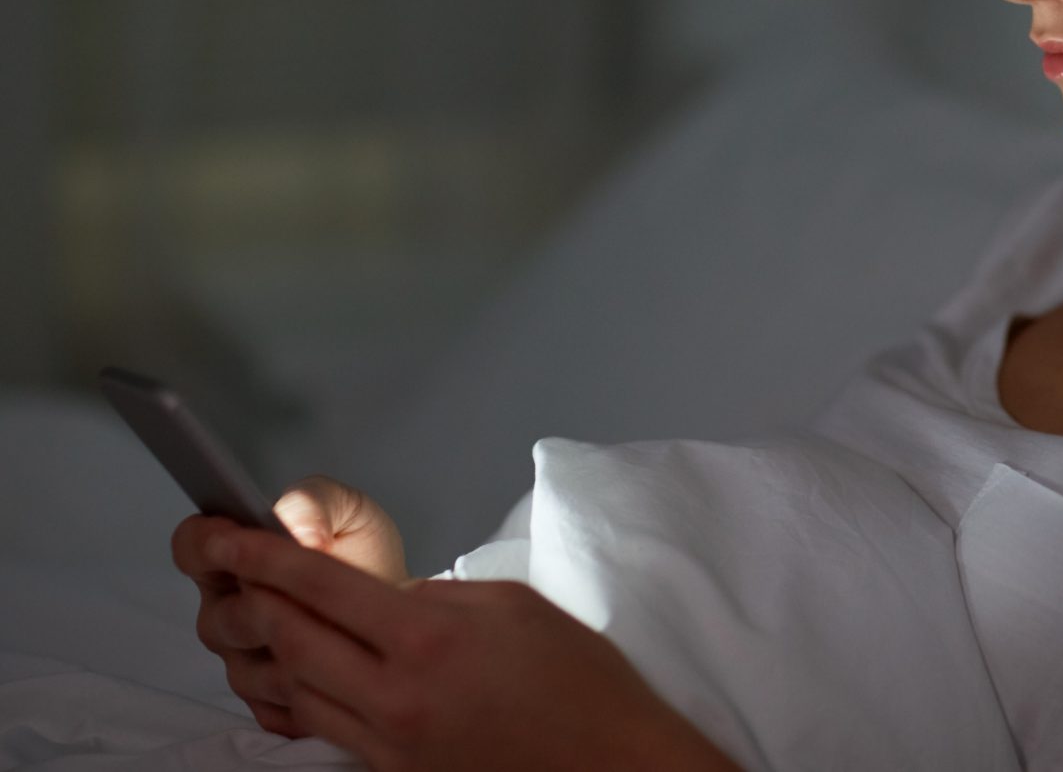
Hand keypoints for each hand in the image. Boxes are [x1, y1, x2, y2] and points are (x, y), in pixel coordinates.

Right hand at [172, 475, 410, 737]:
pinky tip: (340, 669)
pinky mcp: (268, 705)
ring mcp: (243, 662)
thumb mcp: (348, 510)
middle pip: (217, 618)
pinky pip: (271, 706)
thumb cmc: (365, 555)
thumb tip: (297, 531)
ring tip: (338, 631)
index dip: (206, 544)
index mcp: (233, 558)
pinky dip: (307, 690)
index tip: (236, 539)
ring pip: (244, 668)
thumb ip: (313, 503)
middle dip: (264, 605)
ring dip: (291, 650)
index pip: (190, 548)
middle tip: (309, 592)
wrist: (402, 608)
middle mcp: (226, 612)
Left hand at [190, 522, 739, 770]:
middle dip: (251, 597)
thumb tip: (388, 597)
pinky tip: (297, 672)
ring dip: (269, 648)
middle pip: (290, 642)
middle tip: (230, 567)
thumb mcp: (512, 604)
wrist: (609, 763)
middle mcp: (397, 698)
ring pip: (295, 691)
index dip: (264, 557)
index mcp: (429, 640)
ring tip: (259, 612)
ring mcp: (391, 745)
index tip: (229, 537)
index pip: (320, 589)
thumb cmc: (581, 683)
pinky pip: (324, 729)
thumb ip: (437, 595)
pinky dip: (299, 695)